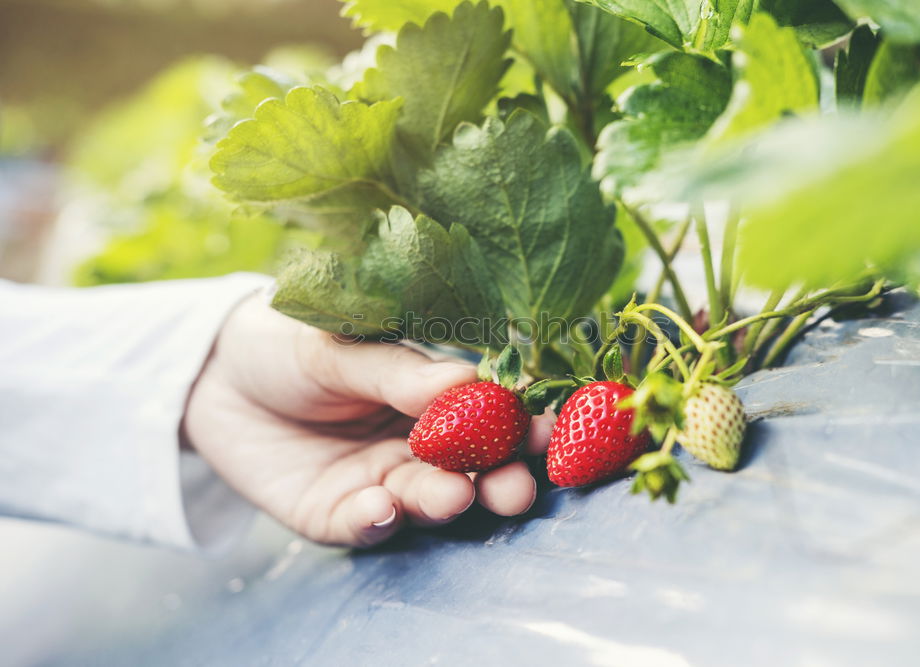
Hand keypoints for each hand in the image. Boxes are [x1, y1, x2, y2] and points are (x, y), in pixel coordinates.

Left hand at [183, 290, 553, 547]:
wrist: (211, 375)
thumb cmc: (287, 345)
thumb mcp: (339, 346)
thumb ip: (398, 371)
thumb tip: (469, 381)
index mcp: (431, 397)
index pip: (488, 415)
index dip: (520, 425)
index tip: (548, 429)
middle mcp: (415, 445)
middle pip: (471, 469)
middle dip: (498, 480)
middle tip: (516, 486)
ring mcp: (379, 481)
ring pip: (425, 501)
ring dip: (444, 502)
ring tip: (452, 495)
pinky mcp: (334, 514)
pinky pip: (364, 525)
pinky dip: (377, 521)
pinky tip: (382, 508)